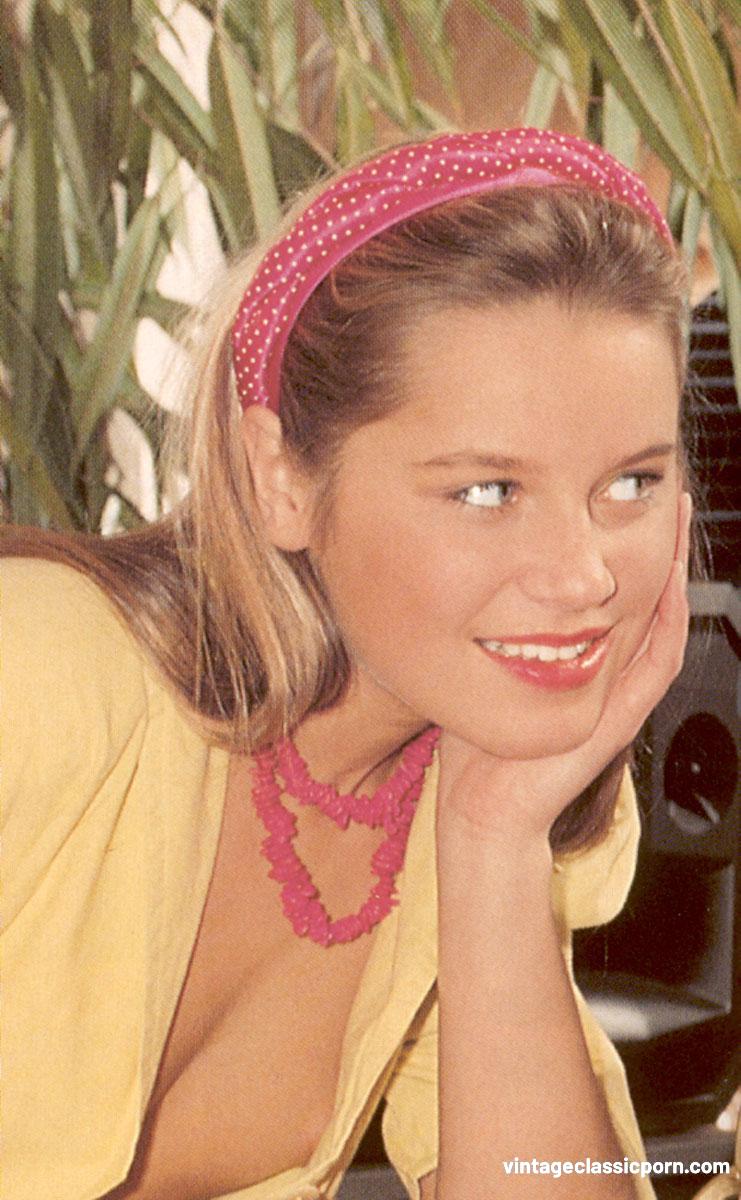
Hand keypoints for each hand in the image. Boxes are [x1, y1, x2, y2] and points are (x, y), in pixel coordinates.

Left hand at [436, 492, 691, 844]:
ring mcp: (619, 697)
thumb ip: (487, 633)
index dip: (625, 547)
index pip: (613, 594)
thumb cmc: (477, 748)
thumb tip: (462, 586)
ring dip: (671, 569)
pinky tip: (668, 582)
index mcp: (580, 664)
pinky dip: (666, 621)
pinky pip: (657, 662)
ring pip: (661, 621)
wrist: (484, 810)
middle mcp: (607, 675)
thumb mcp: (484, 671)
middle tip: (663, 491)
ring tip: (673, 519)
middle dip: (657, 542)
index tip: (620, 498)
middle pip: (646, 597)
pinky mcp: (620, 719)